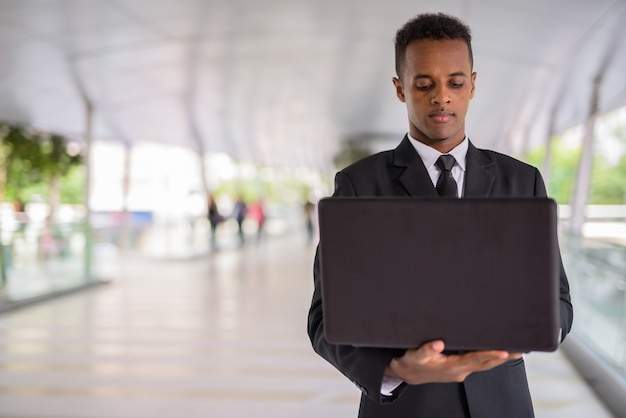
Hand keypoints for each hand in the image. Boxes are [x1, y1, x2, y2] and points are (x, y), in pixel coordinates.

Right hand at [385, 340, 522, 384]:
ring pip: (485, 365)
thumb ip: (426, 350)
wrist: (409, 374)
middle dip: (504, 357)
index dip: (489, 355)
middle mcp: (460, 370)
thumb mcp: (415, 355)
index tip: (503, 352)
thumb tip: (438, 343)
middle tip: (521, 349)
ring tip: (516, 350)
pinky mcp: (460, 369)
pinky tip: (497, 352)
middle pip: (486, 364)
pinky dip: (490, 358)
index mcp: (451, 367)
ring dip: (500, 358)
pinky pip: (479, 363)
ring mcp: (462, 371)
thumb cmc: (413, 362)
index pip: (474, 360)